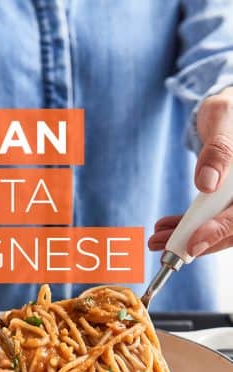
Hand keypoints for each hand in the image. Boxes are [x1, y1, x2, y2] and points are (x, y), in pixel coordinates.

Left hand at [149, 86, 232, 256]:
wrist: (228, 113)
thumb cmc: (228, 111)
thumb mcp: (222, 119)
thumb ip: (218, 150)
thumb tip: (206, 183)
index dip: (220, 231)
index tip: (194, 244)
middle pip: (230, 227)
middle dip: (196, 240)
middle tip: (165, 247)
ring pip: (217, 226)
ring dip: (187, 236)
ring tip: (157, 240)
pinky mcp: (225, 201)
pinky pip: (209, 218)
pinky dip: (187, 225)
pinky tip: (165, 228)